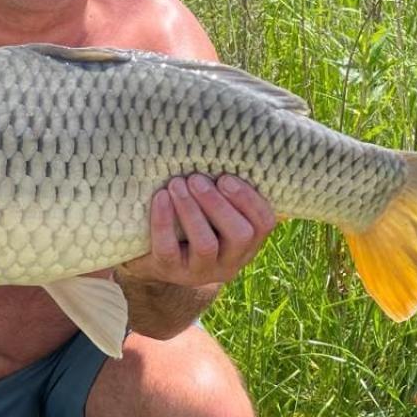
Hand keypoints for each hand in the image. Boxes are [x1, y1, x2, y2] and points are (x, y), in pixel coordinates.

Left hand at [119, 174, 276, 287]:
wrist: (153, 256)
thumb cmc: (191, 222)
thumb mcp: (214, 211)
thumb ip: (226, 192)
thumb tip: (229, 144)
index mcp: (247, 244)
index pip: (264, 224)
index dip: (249, 199)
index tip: (226, 177)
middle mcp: (229, 262)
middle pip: (240, 235)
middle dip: (218, 203)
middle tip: (196, 178)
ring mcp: (201, 271)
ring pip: (206, 245)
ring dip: (192, 210)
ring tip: (177, 184)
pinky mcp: (171, 271)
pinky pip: (168, 249)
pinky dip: (163, 221)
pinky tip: (160, 197)